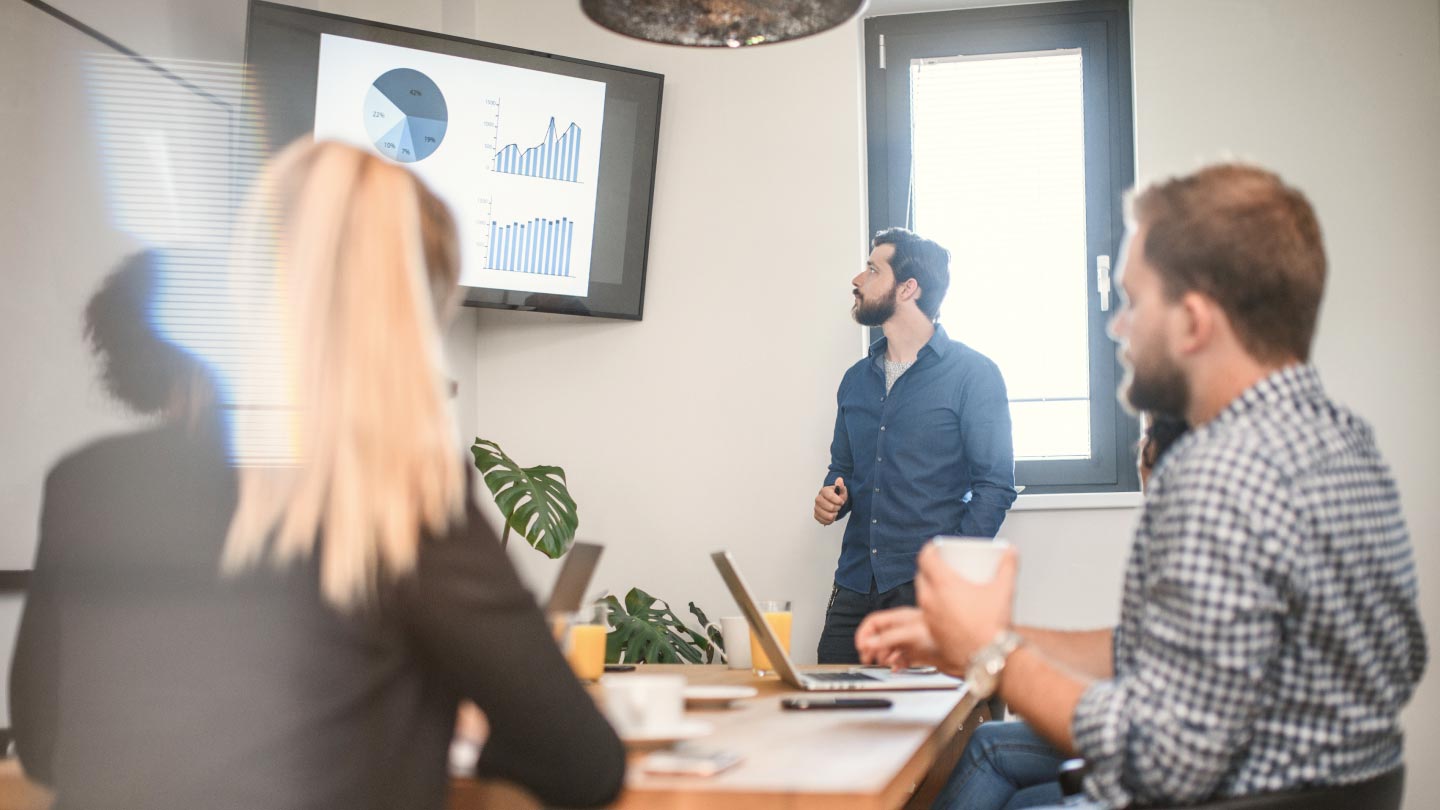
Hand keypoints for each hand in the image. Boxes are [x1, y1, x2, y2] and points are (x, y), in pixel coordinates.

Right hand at [813, 478, 847, 524]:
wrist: (834, 503)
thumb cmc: (837, 496)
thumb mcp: (842, 490)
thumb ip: (840, 486)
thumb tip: (839, 480)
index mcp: (824, 491)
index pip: (829, 496)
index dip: (838, 500)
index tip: (841, 501)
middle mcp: (818, 499)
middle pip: (830, 507)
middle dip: (837, 508)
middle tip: (839, 506)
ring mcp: (816, 508)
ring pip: (827, 516)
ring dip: (834, 515)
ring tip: (835, 511)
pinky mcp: (816, 515)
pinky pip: (824, 521)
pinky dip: (830, 520)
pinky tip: (832, 516)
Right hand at [854, 607, 940, 670]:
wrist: (966, 651)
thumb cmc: (943, 636)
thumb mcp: (911, 634)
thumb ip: (888, 638)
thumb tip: (868, 643)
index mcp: (901, 619)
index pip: (874, 623)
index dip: (865, 633)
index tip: (861, 647)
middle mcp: (904, 629)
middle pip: (880, 636)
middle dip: (872, 647)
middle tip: (868, 659)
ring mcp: (911, 642)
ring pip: (889, 649)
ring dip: (884, 657)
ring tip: (886, 663)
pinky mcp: (918, 654)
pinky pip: (901, 659)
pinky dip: (896, 664)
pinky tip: (898, 668)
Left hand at [915, 543, 1018, 671]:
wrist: (989, 657)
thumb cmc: (992, 626)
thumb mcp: (1003, 589)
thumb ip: (1008, 566)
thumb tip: (1010, 552)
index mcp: (944, 585)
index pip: (925, 558)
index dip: (929, 550)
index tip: (935, 548)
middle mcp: (931, 600)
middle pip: (921, 576)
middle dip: (929, 568)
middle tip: (942, 567)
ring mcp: (929, 618)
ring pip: (921, 595)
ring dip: (929, 588)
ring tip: (944, 588)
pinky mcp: (931, 633)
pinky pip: (926, 614)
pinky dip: (932, 608)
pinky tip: (945, 610)